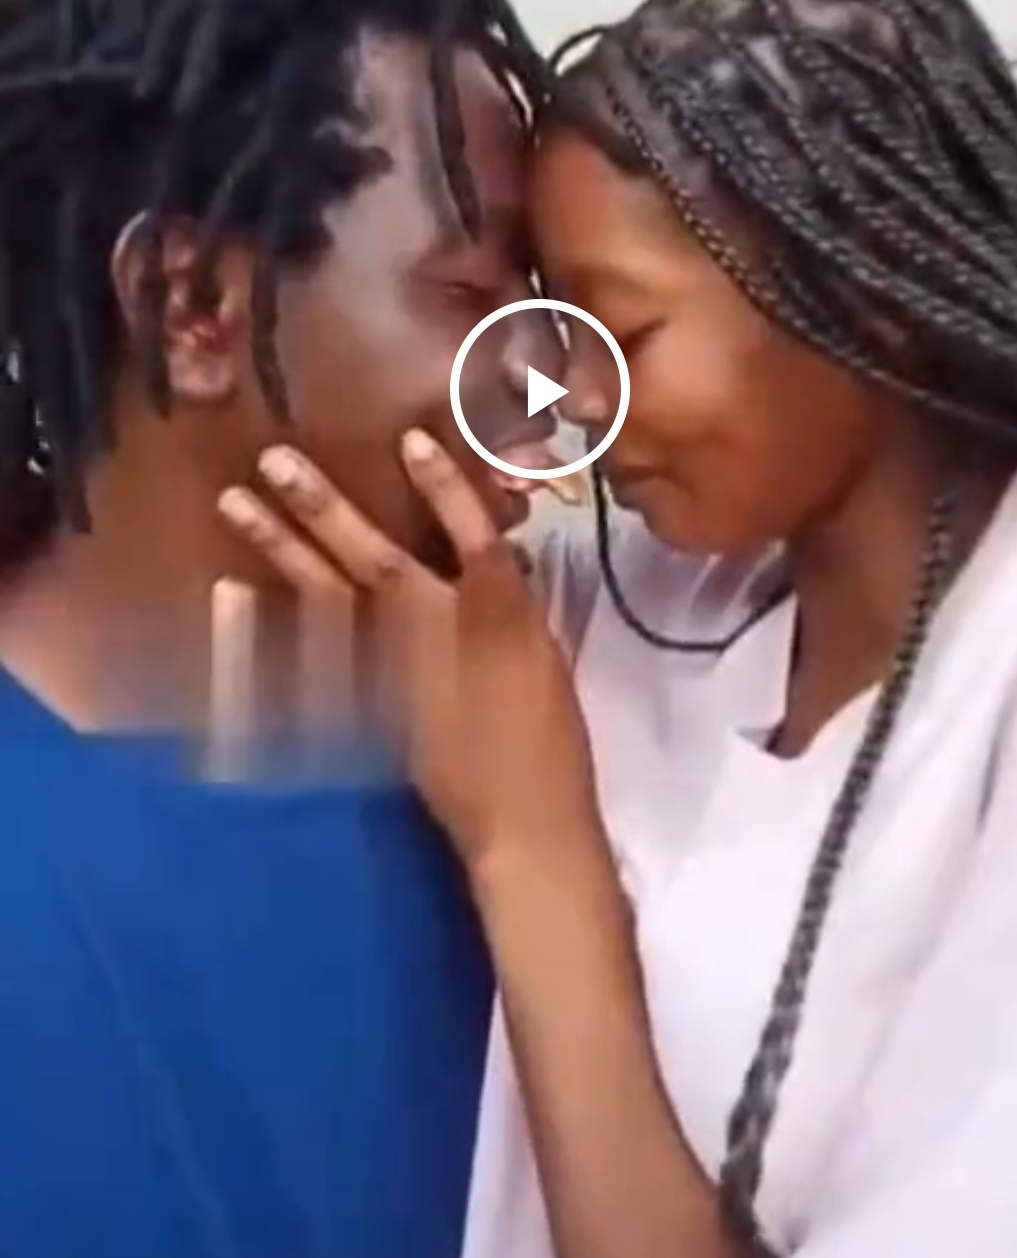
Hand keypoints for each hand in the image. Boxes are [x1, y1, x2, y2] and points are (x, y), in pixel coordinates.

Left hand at [217, 431, 600, 875]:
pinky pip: (304, 661)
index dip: (445, 484)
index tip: (409, 438)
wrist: (522, 820)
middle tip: (274, 460)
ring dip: (280, 549)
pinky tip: (229, 595)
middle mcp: (438, 633)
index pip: (473, 532)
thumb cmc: (546, 734)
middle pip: (375, 558)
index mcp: (499, 613)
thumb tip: (479, 543)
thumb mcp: (543, 648)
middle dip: (325, 506)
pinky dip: (263, 630)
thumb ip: (505, 593)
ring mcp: (394, 672)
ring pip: (328, 600)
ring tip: (235, 504)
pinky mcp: (365, 708)